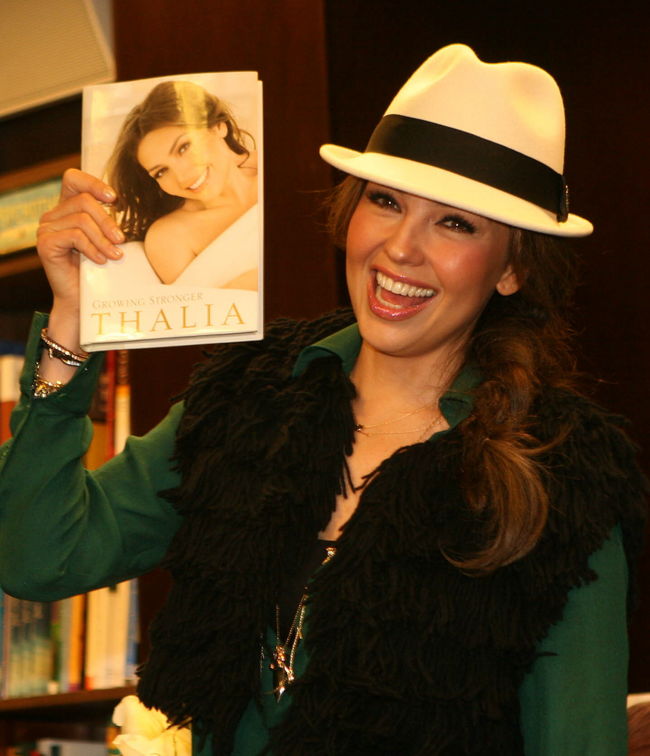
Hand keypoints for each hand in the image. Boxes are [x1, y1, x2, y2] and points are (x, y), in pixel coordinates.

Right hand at [36, 168, 124, 313]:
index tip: (114, 199)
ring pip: (82, 220)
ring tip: (116, 255)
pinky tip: (101, 261)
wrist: (81, 299)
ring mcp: (47, 229)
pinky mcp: (46, 244)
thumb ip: (109, 221)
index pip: (73, 179)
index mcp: (67, 208)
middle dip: (107, 220)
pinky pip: (75, 237)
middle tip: (121, 240)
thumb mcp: (106, 239)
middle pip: (84, 201)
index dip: (93, 183)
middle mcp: (53, 215)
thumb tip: (128, 206)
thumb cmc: (98, 269)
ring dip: (103, 239)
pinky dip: (93, 248)